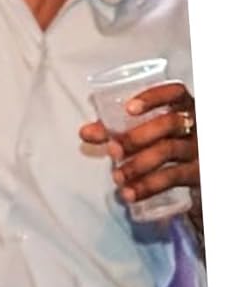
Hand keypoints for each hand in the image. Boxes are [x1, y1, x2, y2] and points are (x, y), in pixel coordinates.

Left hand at [79, 80, 198, 215]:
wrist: (196, 179)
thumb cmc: (167, 146)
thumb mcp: (146, 134)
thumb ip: (116, 131)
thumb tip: (85, 133)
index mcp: (184, 109)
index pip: (174, 93)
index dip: (153, 97)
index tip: (129, 108)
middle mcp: (196, 126)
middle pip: (169, 123)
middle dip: (136, 136)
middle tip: (113, 150)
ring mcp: (200, 150)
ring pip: (169, 150)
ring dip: (138, 164)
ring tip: (117, 177)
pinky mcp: (199, 174)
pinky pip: (173, 178)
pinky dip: (148, 186)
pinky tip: (130, 193)